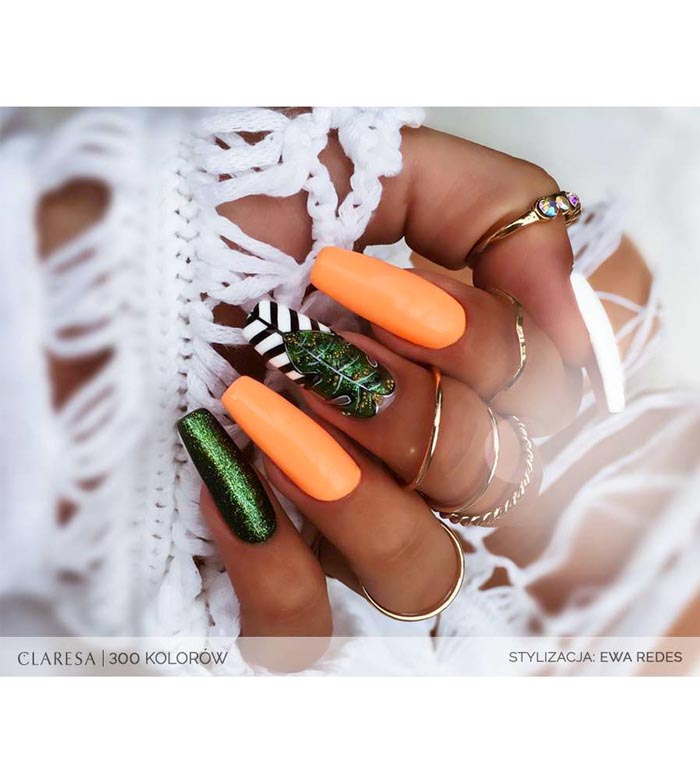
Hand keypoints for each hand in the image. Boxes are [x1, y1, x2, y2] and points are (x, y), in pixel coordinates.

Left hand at [178, 125, 631, 669]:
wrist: (76, 271)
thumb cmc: (204, 211)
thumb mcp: (349, 165)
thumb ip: (491, 202)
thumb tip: (577, 300)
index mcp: (440, 355)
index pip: (567, 394)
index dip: (536, 355)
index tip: (458, 299)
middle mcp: (404, 442)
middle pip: (502, 480)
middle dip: (423, 402)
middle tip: (328, 343)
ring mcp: (333, 518)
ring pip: (423, 572)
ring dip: (357, 484)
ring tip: (266, 403)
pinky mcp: (255, 572)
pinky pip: (304, 631)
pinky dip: (272, 560)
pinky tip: (222, 475)